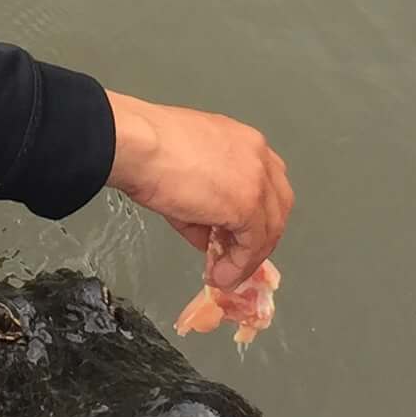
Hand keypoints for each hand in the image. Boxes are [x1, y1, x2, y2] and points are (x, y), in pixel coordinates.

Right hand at [105, 92, 292, 320]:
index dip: (255, 215)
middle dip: (259, 237)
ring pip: (269, 228)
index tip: (237, 236)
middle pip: (277, 206)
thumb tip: (207, 238)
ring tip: (225, 274)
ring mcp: (257, 180)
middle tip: (236, 257)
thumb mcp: (184, 177)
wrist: (138, 146)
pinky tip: (222, 275)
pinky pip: (252, 245)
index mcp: (244, 142)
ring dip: (248, 257)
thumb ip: (204, 209)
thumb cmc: (148, 149)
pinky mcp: (247, 204)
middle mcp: (258, 156)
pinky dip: (239, 265)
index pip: (265, 184)